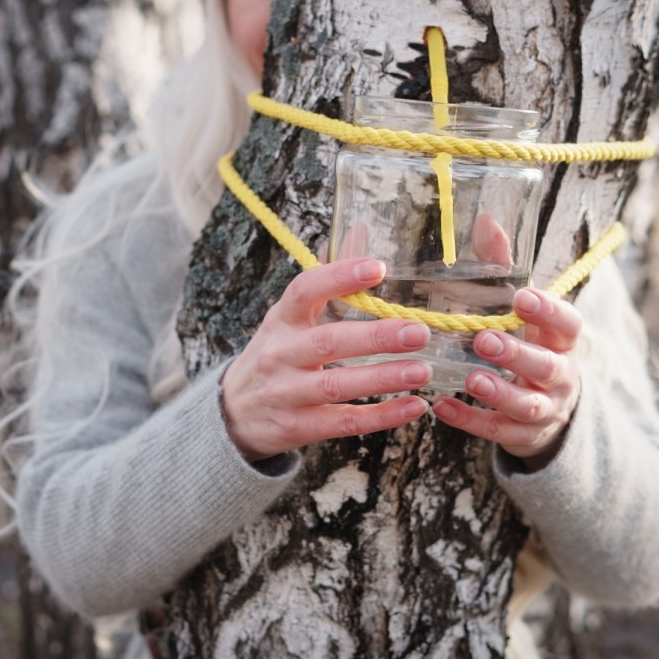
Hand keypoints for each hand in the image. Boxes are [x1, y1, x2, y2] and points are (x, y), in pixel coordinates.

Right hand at [221, 258, 432, 461]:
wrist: (235, 412)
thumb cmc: (276, 355)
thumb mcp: (289, 319)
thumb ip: (326, 282)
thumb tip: (359, 231)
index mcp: (281, 320)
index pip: (304, 291)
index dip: (339, 278)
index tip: (378, 268)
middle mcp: (280, 354)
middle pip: (327, 342)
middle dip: (375, 337)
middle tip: (419, 331)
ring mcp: (287, 393)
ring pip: (336, 385)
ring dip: (382, 378)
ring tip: (423, 370)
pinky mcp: (299, 427)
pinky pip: (344, 422)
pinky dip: (381, 416)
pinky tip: (414, 406)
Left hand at [432, 287, 581, 470]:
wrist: (552, 408)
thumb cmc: (530, 343)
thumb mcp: (523, 311)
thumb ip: (504, 269)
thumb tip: (487, 222)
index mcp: (561, 341)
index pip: (567, 324)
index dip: (548, 312)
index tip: (522, 297)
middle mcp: (558, 376)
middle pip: (546, 367)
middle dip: (516, 355)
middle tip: (484, 340)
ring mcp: (544, 409)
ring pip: (526, 405)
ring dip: (499, 392)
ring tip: (471, 379)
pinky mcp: (521, 435)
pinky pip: (497, 430)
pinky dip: (469, 420)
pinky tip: (441, 407)